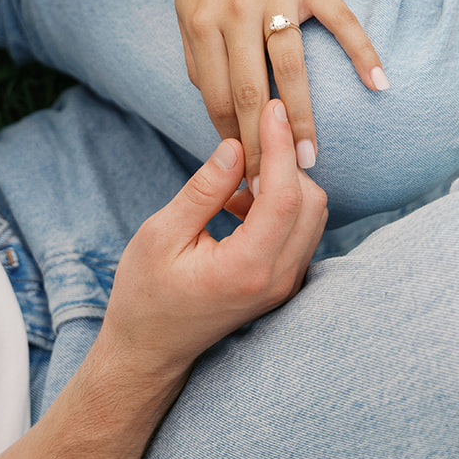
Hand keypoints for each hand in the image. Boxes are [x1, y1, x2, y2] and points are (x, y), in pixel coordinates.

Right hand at [98, 98, 327, 378]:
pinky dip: (282, 206)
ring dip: (284, 184)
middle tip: (249, 142)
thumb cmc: (145, 294)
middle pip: (310, 201)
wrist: (150, 350)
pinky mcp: (285, 283)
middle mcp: (277, 279)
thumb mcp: (161, 235)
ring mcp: (285, 285)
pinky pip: (302, 231)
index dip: (281, 145)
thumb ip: (203, 190)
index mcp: (246, 268)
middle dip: (286, 162)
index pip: (284, 194)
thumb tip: (236, 146)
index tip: (272, 108)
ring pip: (313, 215)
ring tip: (235, 184)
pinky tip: (240, 205)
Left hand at [174, 0, 387, 189]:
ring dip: (301, 116)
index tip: (243, 172)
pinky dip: (362, 53)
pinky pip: (342, 23)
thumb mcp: (188, 11)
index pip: (217, 97)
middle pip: (252, 92)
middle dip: (263, 143)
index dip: (230, 138)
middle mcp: (238, 13)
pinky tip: (380, 85)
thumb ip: (201, 58)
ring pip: (291, 68)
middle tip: (274, 184)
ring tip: (309, 156)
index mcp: (203, 24)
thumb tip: (219, 110)